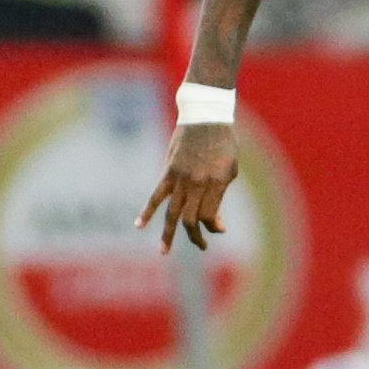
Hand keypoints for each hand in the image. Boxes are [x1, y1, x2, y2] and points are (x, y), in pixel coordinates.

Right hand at [135, 123, 238, 252]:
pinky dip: (146, 211)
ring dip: (168, 234)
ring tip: (164, 252)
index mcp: (217, 182)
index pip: (210, 215)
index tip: (218, 227)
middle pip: (192, 218)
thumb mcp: (230, 168)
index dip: (213, 226)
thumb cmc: (223, 143)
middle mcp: (198, 183)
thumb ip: (220, 193)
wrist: (206, 117)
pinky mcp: (169, 171)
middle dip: (195, 236)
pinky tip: (138, 225)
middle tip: (201, 245)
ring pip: (172, 212)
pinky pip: (156, 195)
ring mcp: (181, 178)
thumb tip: (215, 221)